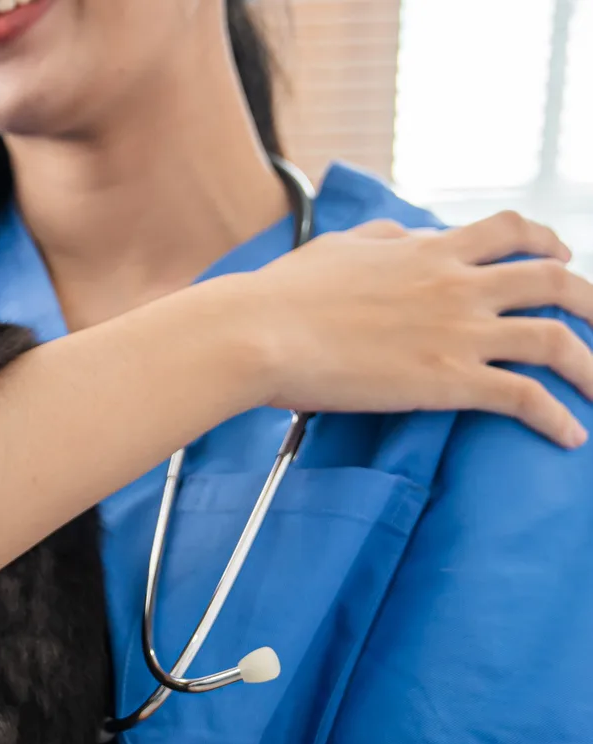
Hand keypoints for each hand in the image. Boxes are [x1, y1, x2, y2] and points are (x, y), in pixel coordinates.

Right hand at [245, 211, 592, 446]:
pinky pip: (524, 397)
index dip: (546, 242)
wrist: (261, 333)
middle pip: (554, 281)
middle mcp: (457, 286)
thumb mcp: (339, 247)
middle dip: (589, 300)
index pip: (510, 232)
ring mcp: (457, 333)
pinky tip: (570, 435)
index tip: (559, 254)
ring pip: (555, 340)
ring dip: (592, 365)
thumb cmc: (283, 295)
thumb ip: (383, 237)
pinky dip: (556, 417)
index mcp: (430, 251)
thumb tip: (404, 236)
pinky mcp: (448, 380)